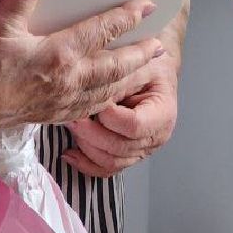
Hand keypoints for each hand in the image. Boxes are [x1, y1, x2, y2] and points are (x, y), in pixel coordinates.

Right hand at [0, 0, 164, 133]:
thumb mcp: (0, 21)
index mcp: (60, 54)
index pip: (104, 30)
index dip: (128, 16)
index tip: (147, 4)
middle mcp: (70, 81)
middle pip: (116, 67)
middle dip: (141, 55)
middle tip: (161, 45)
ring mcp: (63, 102)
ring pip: (108, 91)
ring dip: (130, 79)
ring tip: (147, 71)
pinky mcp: (52, 115)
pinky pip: (90, 108)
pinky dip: (107, 100)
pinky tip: (110, 96)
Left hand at [63, 56, 178, 176]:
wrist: (154, 71)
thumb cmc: (148, 65)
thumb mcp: (138, 64)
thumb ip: (120, 79)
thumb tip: (94, 95)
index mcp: (162, 114)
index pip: (134, 125)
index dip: (111, 117)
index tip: (95, 102)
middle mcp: (155, 137)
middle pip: (119, 147)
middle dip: (90, 133)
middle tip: (72, 116)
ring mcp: (141, 149)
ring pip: (110, 161)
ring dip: (86, 146)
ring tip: (70, 127)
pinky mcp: (128, 155)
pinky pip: (106, 169)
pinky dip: (86, 164)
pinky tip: (70, 154)